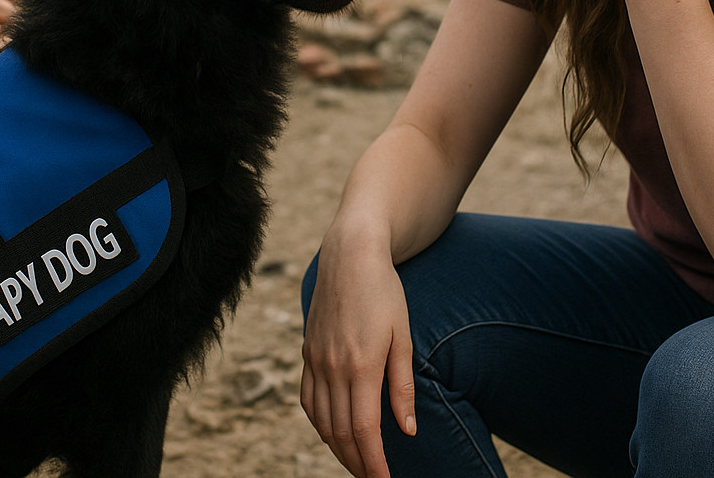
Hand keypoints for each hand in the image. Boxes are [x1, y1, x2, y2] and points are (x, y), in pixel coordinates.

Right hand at [300, 239, 415, 477]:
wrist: (349, 256)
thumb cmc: (384, 292)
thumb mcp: (403, 337)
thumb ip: (402, 386)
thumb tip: (406, 430)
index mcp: (361, 365)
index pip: (365, 430)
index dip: (374, 463)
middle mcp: (333, 367)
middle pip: (340, 432)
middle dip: (357, 463)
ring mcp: (315, 360)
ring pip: (321, 421)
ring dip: (338, 448)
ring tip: (357, 463)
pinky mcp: (307, 353)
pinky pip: (308, 400)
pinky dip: (319, 423)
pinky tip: (332, 432)